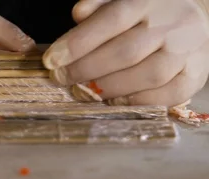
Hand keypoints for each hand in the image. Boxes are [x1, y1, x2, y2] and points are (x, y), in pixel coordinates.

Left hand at [43, 0, 208, 106]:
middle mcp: (173, 24)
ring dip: (109, 88)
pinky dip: (137, 101)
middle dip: (86, 69)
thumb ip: (100, 5)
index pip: (110, 20)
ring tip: (84, 91)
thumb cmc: (149, 13)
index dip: (77, 43)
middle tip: (62, 79)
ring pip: (147, 75)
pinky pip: (168, 94)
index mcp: (150, 0)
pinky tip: (114, 100)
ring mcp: (188, 51)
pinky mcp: (196, 74)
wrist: (197, 21)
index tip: (51, 61)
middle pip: (125, 52)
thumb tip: (79, 14)